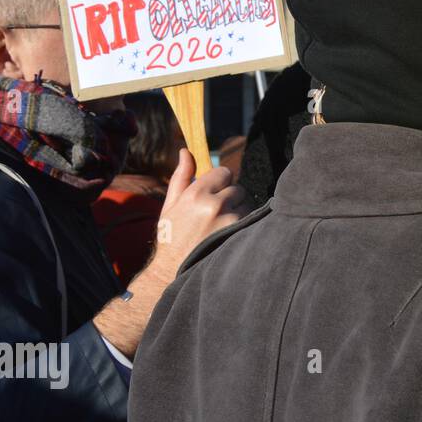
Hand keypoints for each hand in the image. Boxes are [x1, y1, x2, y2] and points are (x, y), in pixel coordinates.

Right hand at [150, 149, 248, 278]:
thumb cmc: (171, 236)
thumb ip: (181, 176)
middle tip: (216, 213)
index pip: (225, 172)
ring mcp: (230, 220)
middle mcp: (215, 204)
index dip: (221, 182)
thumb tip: (186, 150)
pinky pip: (251, 219)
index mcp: (196, 193)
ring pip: (247, 203)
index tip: (214, 193)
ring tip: (221, 226)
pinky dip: (244, 224)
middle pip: (238, 188)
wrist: (174, 271)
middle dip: (230, 197)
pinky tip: (229, 234)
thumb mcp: (171, 204)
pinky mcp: (240, 234)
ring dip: (239, 210)